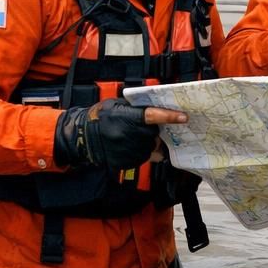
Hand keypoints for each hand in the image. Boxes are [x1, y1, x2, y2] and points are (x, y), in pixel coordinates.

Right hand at [54, 97, 187, 169]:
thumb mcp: (116, 105)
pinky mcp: (128, 162)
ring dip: (147, 142)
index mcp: (129, 118)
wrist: (84, 139)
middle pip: (155, 134)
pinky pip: (143, 157)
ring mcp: (131, 151)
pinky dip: (140, 151)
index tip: (184, 117)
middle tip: (140, 127)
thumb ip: (135, 107)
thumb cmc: (100, 118)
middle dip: (153, 131)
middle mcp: (132, 135)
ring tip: (131, 136)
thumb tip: (154, 107)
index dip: (170, 116)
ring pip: (151, 147)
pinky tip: (128, 145)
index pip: (154, 116)